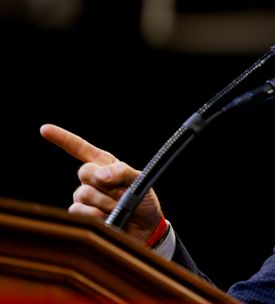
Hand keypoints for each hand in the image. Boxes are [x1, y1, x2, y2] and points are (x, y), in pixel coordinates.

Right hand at [40, 123, 162, 243]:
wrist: (145, 228)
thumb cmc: (144, 201)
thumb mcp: (141, 182)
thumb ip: (123, 172)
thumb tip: (101, 174)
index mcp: (105, 164)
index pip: (81, 148)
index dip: (63, 138)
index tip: (44, 129)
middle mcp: (92, 179)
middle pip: (84, 171)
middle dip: (103, 181)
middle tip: (122, 191)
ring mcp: (85, 197)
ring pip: (83, 194)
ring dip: (106, 202)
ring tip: (120, 207)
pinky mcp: (82, 215)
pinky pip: (80, 211)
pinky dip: (97, 215)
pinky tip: (108, 217)